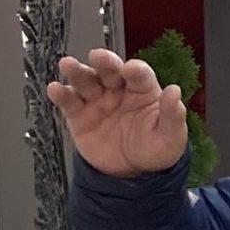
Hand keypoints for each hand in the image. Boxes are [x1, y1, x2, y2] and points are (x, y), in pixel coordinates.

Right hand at [46, 47, 188, 177]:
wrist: (133, 173)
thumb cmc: (155, 149)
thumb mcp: (170, 137)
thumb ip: (172, 115)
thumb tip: (175, 91)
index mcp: (143, 89)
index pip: (139, 74)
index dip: (135, 70)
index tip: (130, 70)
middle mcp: (118, 89)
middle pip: (110, 71)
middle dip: (104, 62)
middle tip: (98, 56)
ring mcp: (97, 100)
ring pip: (86, 81)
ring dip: (77, 71)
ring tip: (67, 64)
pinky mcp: (80, 116)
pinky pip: (70, 103)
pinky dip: (61, 94)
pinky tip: (55, 88)